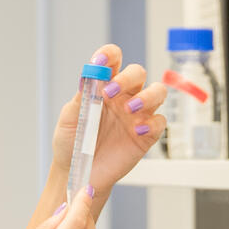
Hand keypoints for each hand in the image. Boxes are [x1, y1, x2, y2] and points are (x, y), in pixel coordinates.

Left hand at [48, 44, 166, 199]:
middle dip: (128, 78)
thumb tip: (88, 78)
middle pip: (138, 73)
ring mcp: (137, 115)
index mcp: (104, 86)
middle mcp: (123, 96)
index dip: (109, 55)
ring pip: (157, 92)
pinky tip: (137, 130)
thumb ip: (80, 99)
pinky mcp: (147, 135)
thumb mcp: (69, 120)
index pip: (112, 61)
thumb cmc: (72, 143)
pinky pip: (160, 122)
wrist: (78, 173)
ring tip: (129, 109)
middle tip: (110, 92)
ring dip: (147, 96)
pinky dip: (152, 123)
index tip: (100, 62)